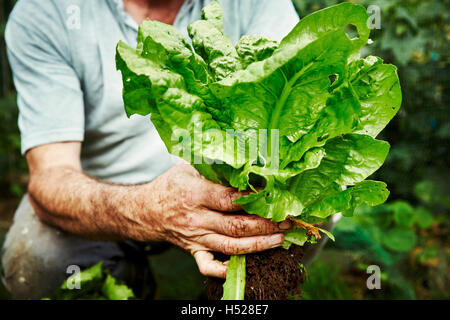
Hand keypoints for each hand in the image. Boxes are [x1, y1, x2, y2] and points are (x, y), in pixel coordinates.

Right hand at [142, 163, 291, 277]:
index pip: (230, 199)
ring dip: (258, 245)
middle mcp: (196, 219)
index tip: (275, 197)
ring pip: (231, 246)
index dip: (255, 200)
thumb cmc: (172, 184)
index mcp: (195, 195)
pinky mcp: (194, 251)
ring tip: (281, 239)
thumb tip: (245, 158)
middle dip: (266, 224)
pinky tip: (248, 266)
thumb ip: (215, 163)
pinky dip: (227, 270)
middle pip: (236, 226)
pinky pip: (209, 266)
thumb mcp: (189, 166)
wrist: (147, 210)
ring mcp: (195, 238)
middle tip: (287, 220)